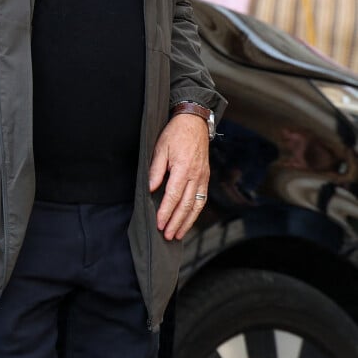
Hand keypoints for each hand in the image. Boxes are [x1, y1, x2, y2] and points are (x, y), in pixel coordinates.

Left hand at [148, 114, 209, 240]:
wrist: (195, 122)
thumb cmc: (175, 133)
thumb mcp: (161, 147)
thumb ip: (156, 170)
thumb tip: (151, 189)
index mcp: (183, 168)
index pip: (173, 196)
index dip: (165, 211)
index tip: (159, 223)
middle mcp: (195, 175)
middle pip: (186, 205)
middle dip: (176, 222)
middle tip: (167, 235)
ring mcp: (203, 177)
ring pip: (196, 205)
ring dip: (187, 221)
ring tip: (178, 234)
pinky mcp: (205, 177)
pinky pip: (202, 199)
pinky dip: (195, 212)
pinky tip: (189, 220)